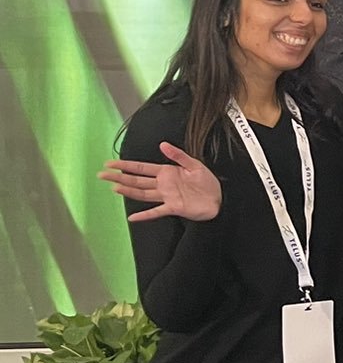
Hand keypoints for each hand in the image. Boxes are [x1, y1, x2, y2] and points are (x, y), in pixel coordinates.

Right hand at [98, 143, 222, 222]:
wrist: (220, 198)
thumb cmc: (208, 182)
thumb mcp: (194, 164)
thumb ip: (178, 155)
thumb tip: (162, 144)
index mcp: (167, 172)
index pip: (142, 167)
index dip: (126, 165)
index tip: (111, 163)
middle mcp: (163, 184)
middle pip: (137, 180)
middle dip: (119, 177)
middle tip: (102, 175)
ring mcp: (166, 196)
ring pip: (142, 193)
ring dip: (128, 191)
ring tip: (114, 187)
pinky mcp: (173, 207)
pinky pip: (156, 212)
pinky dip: (144, 215)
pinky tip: (133, 218)